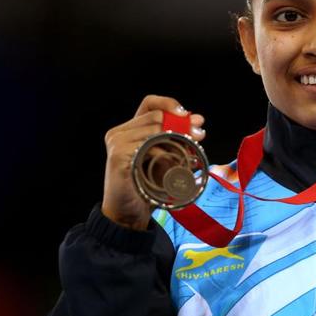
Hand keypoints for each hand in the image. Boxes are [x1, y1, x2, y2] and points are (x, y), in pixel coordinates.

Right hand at [101, 95, 205, 229]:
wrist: (129, 212)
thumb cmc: (148, 184)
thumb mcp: (166, 157)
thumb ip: (178, 138)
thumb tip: (198, 121)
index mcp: (129, 128)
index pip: (150, 103)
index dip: (169, 103)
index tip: (188, 114)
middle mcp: (119, 132)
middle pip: (157, 116)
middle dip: (182, 125)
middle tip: (199, 136)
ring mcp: (117, 143)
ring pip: (155, 130)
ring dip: (176, 141)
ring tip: (188, 155)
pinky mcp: (118, 156)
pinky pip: (148, 147)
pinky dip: (164, 154)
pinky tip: (172, 164)